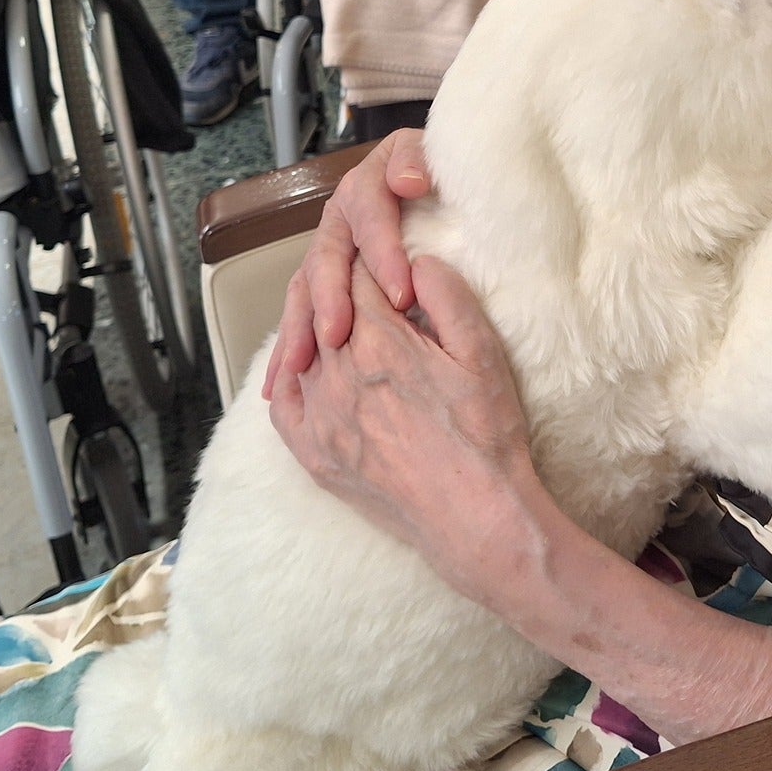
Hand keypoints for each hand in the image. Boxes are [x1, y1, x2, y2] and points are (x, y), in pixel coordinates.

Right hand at [265, 129, 433, 394]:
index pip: (369, 216)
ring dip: (299, 327)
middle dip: (330, 298)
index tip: (401, 295)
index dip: (381, 253)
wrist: (438, 191)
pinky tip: (280, 383)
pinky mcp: (324, 284)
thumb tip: (408, 180)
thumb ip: (421, 161)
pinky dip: (289, 348)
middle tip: (338, 334)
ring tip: (300, 366)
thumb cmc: (447, 185)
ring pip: (305, 288)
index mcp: (368, 186)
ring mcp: (329, 252)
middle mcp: (342, 219)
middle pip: (327, 256)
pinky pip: (300, 314)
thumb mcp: (438, 162)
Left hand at [269, 256, 538, 597]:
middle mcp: (337, 374)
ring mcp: (320, 418)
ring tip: (339, 323)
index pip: (358, 277)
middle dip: (341, 289)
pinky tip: (308, 374)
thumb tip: (416, 262)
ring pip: (302, 352)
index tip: (379, 253)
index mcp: (379, 341)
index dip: (371, 258)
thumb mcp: (482, 352)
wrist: (475, 517)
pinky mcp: (314, 455)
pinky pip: (286, 406)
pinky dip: (292, 381)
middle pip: (325, 310)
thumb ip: (446, 295)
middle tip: (358, 281)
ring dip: (317, 331)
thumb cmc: (486, 435)